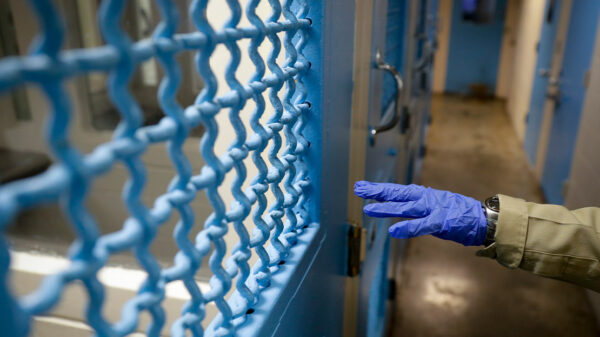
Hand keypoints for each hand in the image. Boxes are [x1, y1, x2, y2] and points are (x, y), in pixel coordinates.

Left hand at [354, 181, 486, 245]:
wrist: (482, 219)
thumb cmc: (456, 213)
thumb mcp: (432, 206)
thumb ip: (415, 206)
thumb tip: (398, 205)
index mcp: (422, 195)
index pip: (396, 191)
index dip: (378, 189)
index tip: (362, 187)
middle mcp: (424, 199)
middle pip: (397, 194)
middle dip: (377, 192)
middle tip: (358, 189)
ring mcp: (432, 209)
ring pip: (405, 207)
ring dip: (386, 208)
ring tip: (369, 209)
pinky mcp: (441, 222)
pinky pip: (421, 225)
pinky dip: (408, 228)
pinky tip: (394, 231)